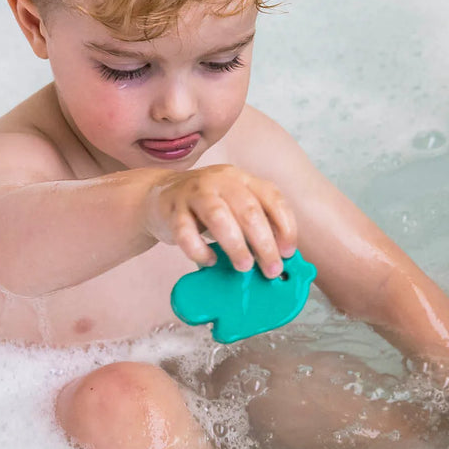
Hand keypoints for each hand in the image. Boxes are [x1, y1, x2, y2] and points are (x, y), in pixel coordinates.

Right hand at [144, 164, 296, 276]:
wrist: (160, 196)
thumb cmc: (209, 208)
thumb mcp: (236, 207)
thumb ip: (257, 224)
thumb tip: (280, 255)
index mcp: (242, 179)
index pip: (272, 198)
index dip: (285, 226)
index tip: (288, 252)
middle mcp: (220, 181)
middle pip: (248, 210)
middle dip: (264, 244)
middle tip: (271, 269)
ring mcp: (194, 193)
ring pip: (219, 217)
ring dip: (236, 246)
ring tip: (244, 266)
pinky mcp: (172, 210)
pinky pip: (185, 232)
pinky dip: (200, 250)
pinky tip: (209, 261)